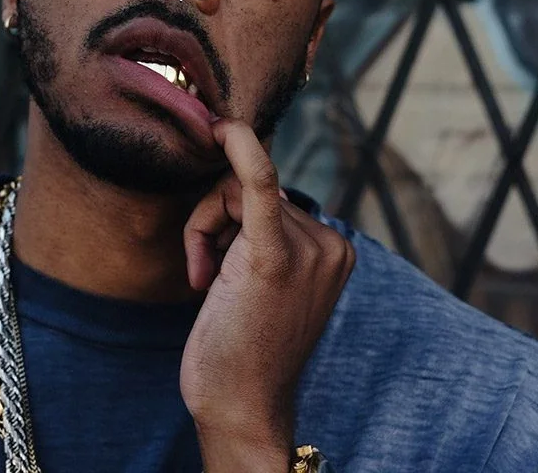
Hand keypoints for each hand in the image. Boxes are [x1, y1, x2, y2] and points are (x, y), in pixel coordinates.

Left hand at [180, 118, 354, 472]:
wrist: (240, 408)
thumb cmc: (241, 350)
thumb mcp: (261, 284)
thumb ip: (263, 235)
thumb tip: (239, 182)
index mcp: (333, 247)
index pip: (270, 194)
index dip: (229, 192)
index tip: (212, 145)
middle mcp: (330, 242)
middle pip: (250, 189)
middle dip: (213, 219)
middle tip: (204, 274)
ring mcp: (310, 249)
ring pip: (232, 191)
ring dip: (205, 229)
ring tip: (208, 283)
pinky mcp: (276, 256)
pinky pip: (257, 183)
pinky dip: (242, 150)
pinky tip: (224, 129)